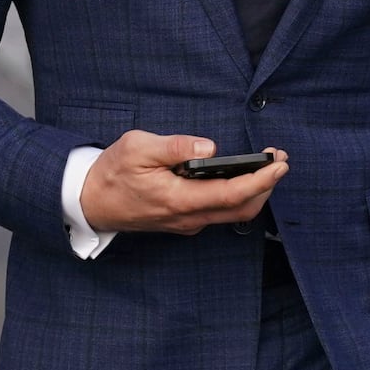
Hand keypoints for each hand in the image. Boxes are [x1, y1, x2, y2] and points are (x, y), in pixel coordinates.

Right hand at [79, 131, 287, 234]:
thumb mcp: (138, 148)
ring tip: (266, 165)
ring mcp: (186, 222)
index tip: (278, 164)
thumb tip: (208, 147)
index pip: (232, 194)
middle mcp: (187, 217)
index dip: (261, 180)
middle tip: (279, 160)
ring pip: (232, 213)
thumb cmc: (112, 173)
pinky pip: (219, 211)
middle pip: (242, 209)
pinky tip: (240, 175)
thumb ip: (175, 147)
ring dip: (254, 191)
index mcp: (179, 200)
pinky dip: (238, 194)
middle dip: (266, 186)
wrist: (90, 202)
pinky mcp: (183, 220)